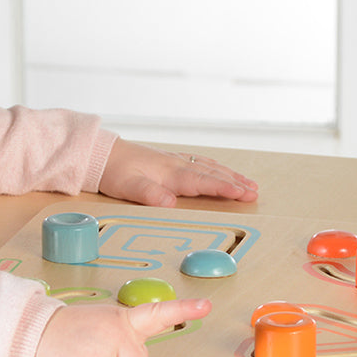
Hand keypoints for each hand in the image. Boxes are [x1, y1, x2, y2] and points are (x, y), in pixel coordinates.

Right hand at [34, 298, 211, 356]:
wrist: (34, 333)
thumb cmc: (76, 333)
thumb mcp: (107, 322)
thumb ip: (134, 334)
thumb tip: (164, 340)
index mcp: (124, 321)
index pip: (159, 313)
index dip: (184, 310)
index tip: (206, 306)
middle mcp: (112, 335)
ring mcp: (92, 354)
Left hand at [98, 139, 257, 207]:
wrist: (101, 154)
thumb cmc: (113, 171)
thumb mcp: (126, 186)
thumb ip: (149, 194)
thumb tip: (170, 202)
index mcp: (169, 173)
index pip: (202, 182)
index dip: (224, 188)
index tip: (243, 193)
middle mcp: (175, 165)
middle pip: (211, 174)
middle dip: (235, 183)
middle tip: (255, 192)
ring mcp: (174, 161)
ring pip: (208, 167)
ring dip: (229, 175)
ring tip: (249, 183)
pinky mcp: (169, 161)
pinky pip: (199, 163)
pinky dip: (215, 168)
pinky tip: (220, 170)